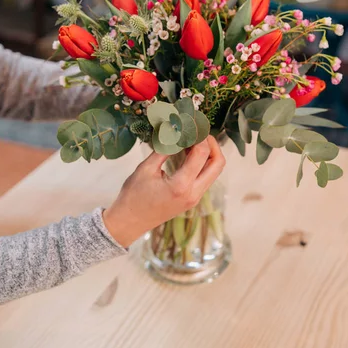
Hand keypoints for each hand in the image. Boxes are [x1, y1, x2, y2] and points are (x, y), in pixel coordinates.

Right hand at [103, 136, 225, 247]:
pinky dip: (202, 163)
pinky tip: (188, 152)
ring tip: (191, 140)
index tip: (191, 124)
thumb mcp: (145, 168)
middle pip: (218, 164)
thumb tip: (176, 131)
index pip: (201, 154)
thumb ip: (164, 149)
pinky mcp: (193, 199)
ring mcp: (195, 198)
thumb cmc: (133, 196)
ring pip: (214, 171)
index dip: (199, 136)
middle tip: (199, 132)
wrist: (129, 223)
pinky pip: (206, 177)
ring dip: (208, 153)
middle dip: (212, 144)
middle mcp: (193, 193)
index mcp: (181, 185)